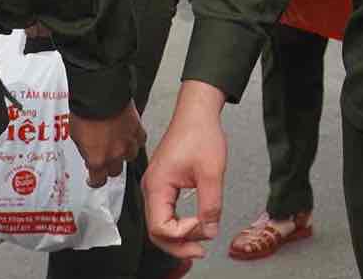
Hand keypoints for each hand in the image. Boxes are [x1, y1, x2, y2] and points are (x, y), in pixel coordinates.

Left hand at [70, 103, 144, 187]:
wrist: (99, 95)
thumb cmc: (85, 112)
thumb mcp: (76, 135)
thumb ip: (85, 148)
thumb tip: (88, 151)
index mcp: (97, 159)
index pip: (98, 180)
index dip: (95, 181)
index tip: (94, 179)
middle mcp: (115, 155)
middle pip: (115, 171)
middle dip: (109, 166)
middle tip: (105, 159)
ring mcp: (128, 143)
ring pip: (130, 156)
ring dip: (124, 153)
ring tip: (118, 145)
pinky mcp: (138, 129)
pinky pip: (139, 140)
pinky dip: (135, 139)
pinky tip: (129, 134)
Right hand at [143, 81, 228, 259]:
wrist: (196, 113)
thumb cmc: (200, 134)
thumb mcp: (212, 172)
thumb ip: (210, 205)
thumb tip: (210, 230)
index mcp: (157, 185)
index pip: (161, 227)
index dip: (183, 234)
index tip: (203, 225)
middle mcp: (151, 188)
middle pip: (156, 231)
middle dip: (179, 244)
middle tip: (201, 250)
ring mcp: (155, 186)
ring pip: (160, 224)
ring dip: (180, 235)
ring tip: (202, 238)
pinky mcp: (162, 184)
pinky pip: (165, 212)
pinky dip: (179, 223)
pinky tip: (195, 225)